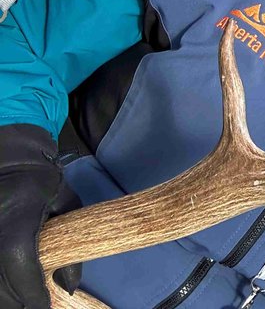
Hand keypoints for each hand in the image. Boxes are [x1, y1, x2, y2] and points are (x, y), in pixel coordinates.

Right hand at [0, 124, 80, 308]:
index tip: (42, 305)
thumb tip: (70, 284)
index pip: (18, 264)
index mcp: (16, 217)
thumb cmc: (41, 179)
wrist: (8, 158)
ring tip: (21, 297)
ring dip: (5, 294)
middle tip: (34, 303)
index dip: (31, 291)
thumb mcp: (65, 203)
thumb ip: (71, 242)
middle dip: (17, 299)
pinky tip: (8, 286)